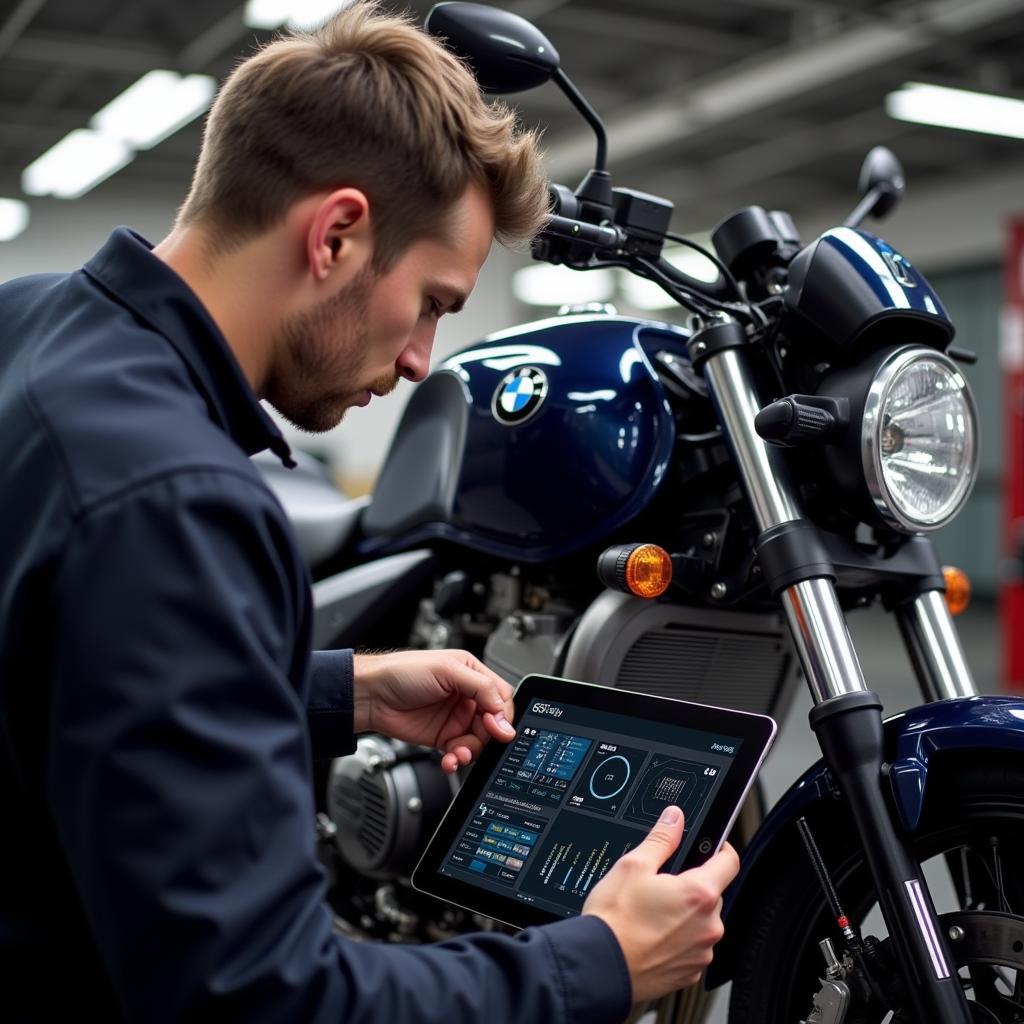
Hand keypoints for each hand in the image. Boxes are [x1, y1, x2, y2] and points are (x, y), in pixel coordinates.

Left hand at [353, 650, 515, 772]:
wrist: (371, 696)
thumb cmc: (402, 672)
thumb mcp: (448, 671)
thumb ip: (481, 688)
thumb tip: (503, 713)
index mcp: (471, 674)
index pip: (501, 696)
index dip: (503, 714)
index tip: (498, 727)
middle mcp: (466, 696)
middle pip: (493, 723)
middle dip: (488, 736)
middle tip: (477, 740)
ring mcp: (455, 718)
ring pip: (478, 741)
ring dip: (471, 750)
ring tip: (458, 752)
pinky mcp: (443, 737)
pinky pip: (460, 753)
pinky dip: (458, 760)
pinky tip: (450, 759)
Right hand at [582, 806, 738, 1001]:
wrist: (599, 966)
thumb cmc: (615, 919)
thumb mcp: (634, 865)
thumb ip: (662, 838)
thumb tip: (674, 818)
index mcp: (699, 893)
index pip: (729, 862)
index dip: (721, 848)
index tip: (711, 846)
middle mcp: (708, 925)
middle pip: (712, 894)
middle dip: (692, 886)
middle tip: (662, 885)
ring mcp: (701, 952)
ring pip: (701, 922)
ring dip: (685, 916)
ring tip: (651, 914)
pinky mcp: (690, 973)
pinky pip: (692, 948)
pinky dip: (678, 941)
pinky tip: (652, 936)